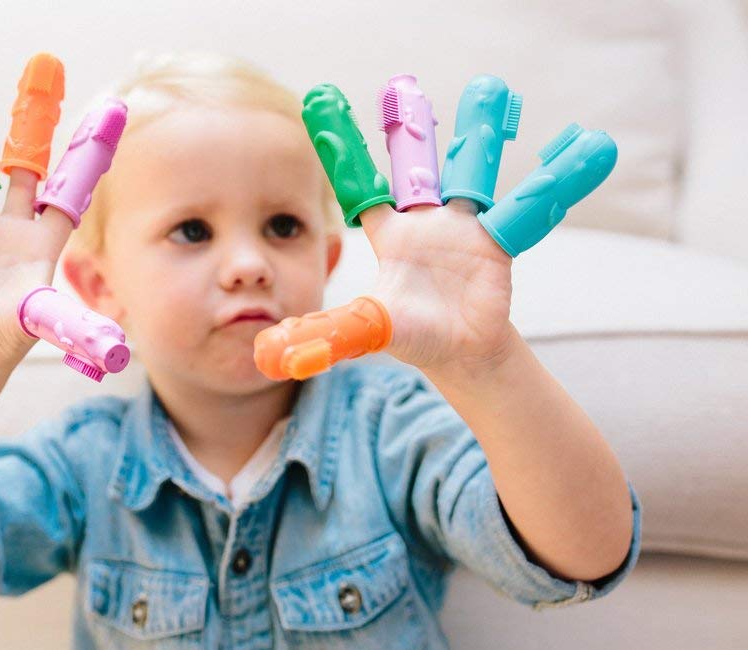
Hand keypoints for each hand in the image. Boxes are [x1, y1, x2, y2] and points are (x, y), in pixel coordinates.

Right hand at [0, 55, 126, 373]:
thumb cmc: (13, 337)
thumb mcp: (42, 325)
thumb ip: (73, 327)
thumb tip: (114, 351)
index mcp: (45, 240)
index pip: (69, 192)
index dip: (84, 160)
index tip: (101, 118)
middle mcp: (16, 227)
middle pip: (26, 170)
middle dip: (31, 131)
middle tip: (40, 82)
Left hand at [254, 74, 616, 379]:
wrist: (465, 354)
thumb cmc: (414, 339)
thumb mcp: (369, 333)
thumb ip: (326, 337)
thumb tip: (269, 354)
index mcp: (389, 235)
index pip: (360, 184)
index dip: (344, 147)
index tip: (320, 98)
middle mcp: (425, 221)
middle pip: (417, 165)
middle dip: (412, 128)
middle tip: (402, 85)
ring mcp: (465, 226)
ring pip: (474, 170)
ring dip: (484, 134)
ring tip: (494, 91)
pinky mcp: (501, 241)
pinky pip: (531, 208)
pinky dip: (559, 180)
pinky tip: (590, 146)